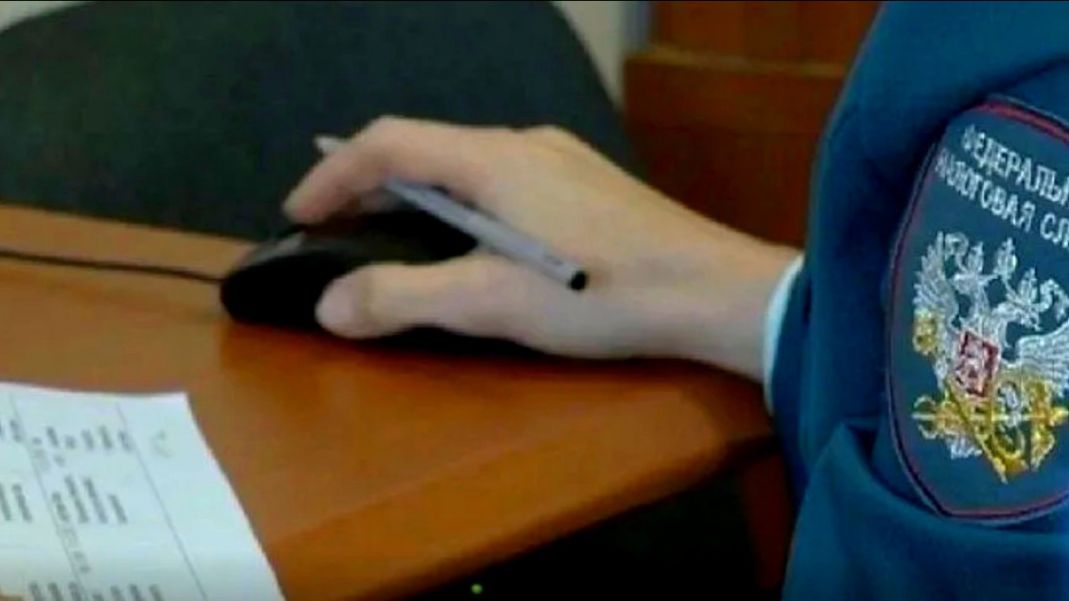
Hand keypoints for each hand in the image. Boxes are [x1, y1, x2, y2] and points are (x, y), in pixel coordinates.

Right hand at [283, 118, 796, 379]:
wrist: (719, 293)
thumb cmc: (608, 295)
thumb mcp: (495, 302)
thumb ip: (406, 298)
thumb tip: (329, 305)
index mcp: (493, 160)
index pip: (387, 143)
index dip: (331, 173)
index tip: (296, 213)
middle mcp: (524, 144)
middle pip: (424, 149)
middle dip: (368, 185)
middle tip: (334, 229)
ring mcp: (561, 160)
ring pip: (464, 164)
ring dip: (416, 196)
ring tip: (389, 238)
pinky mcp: (586, 185)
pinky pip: (499, 179)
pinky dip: (459, 203)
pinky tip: (469, 242)